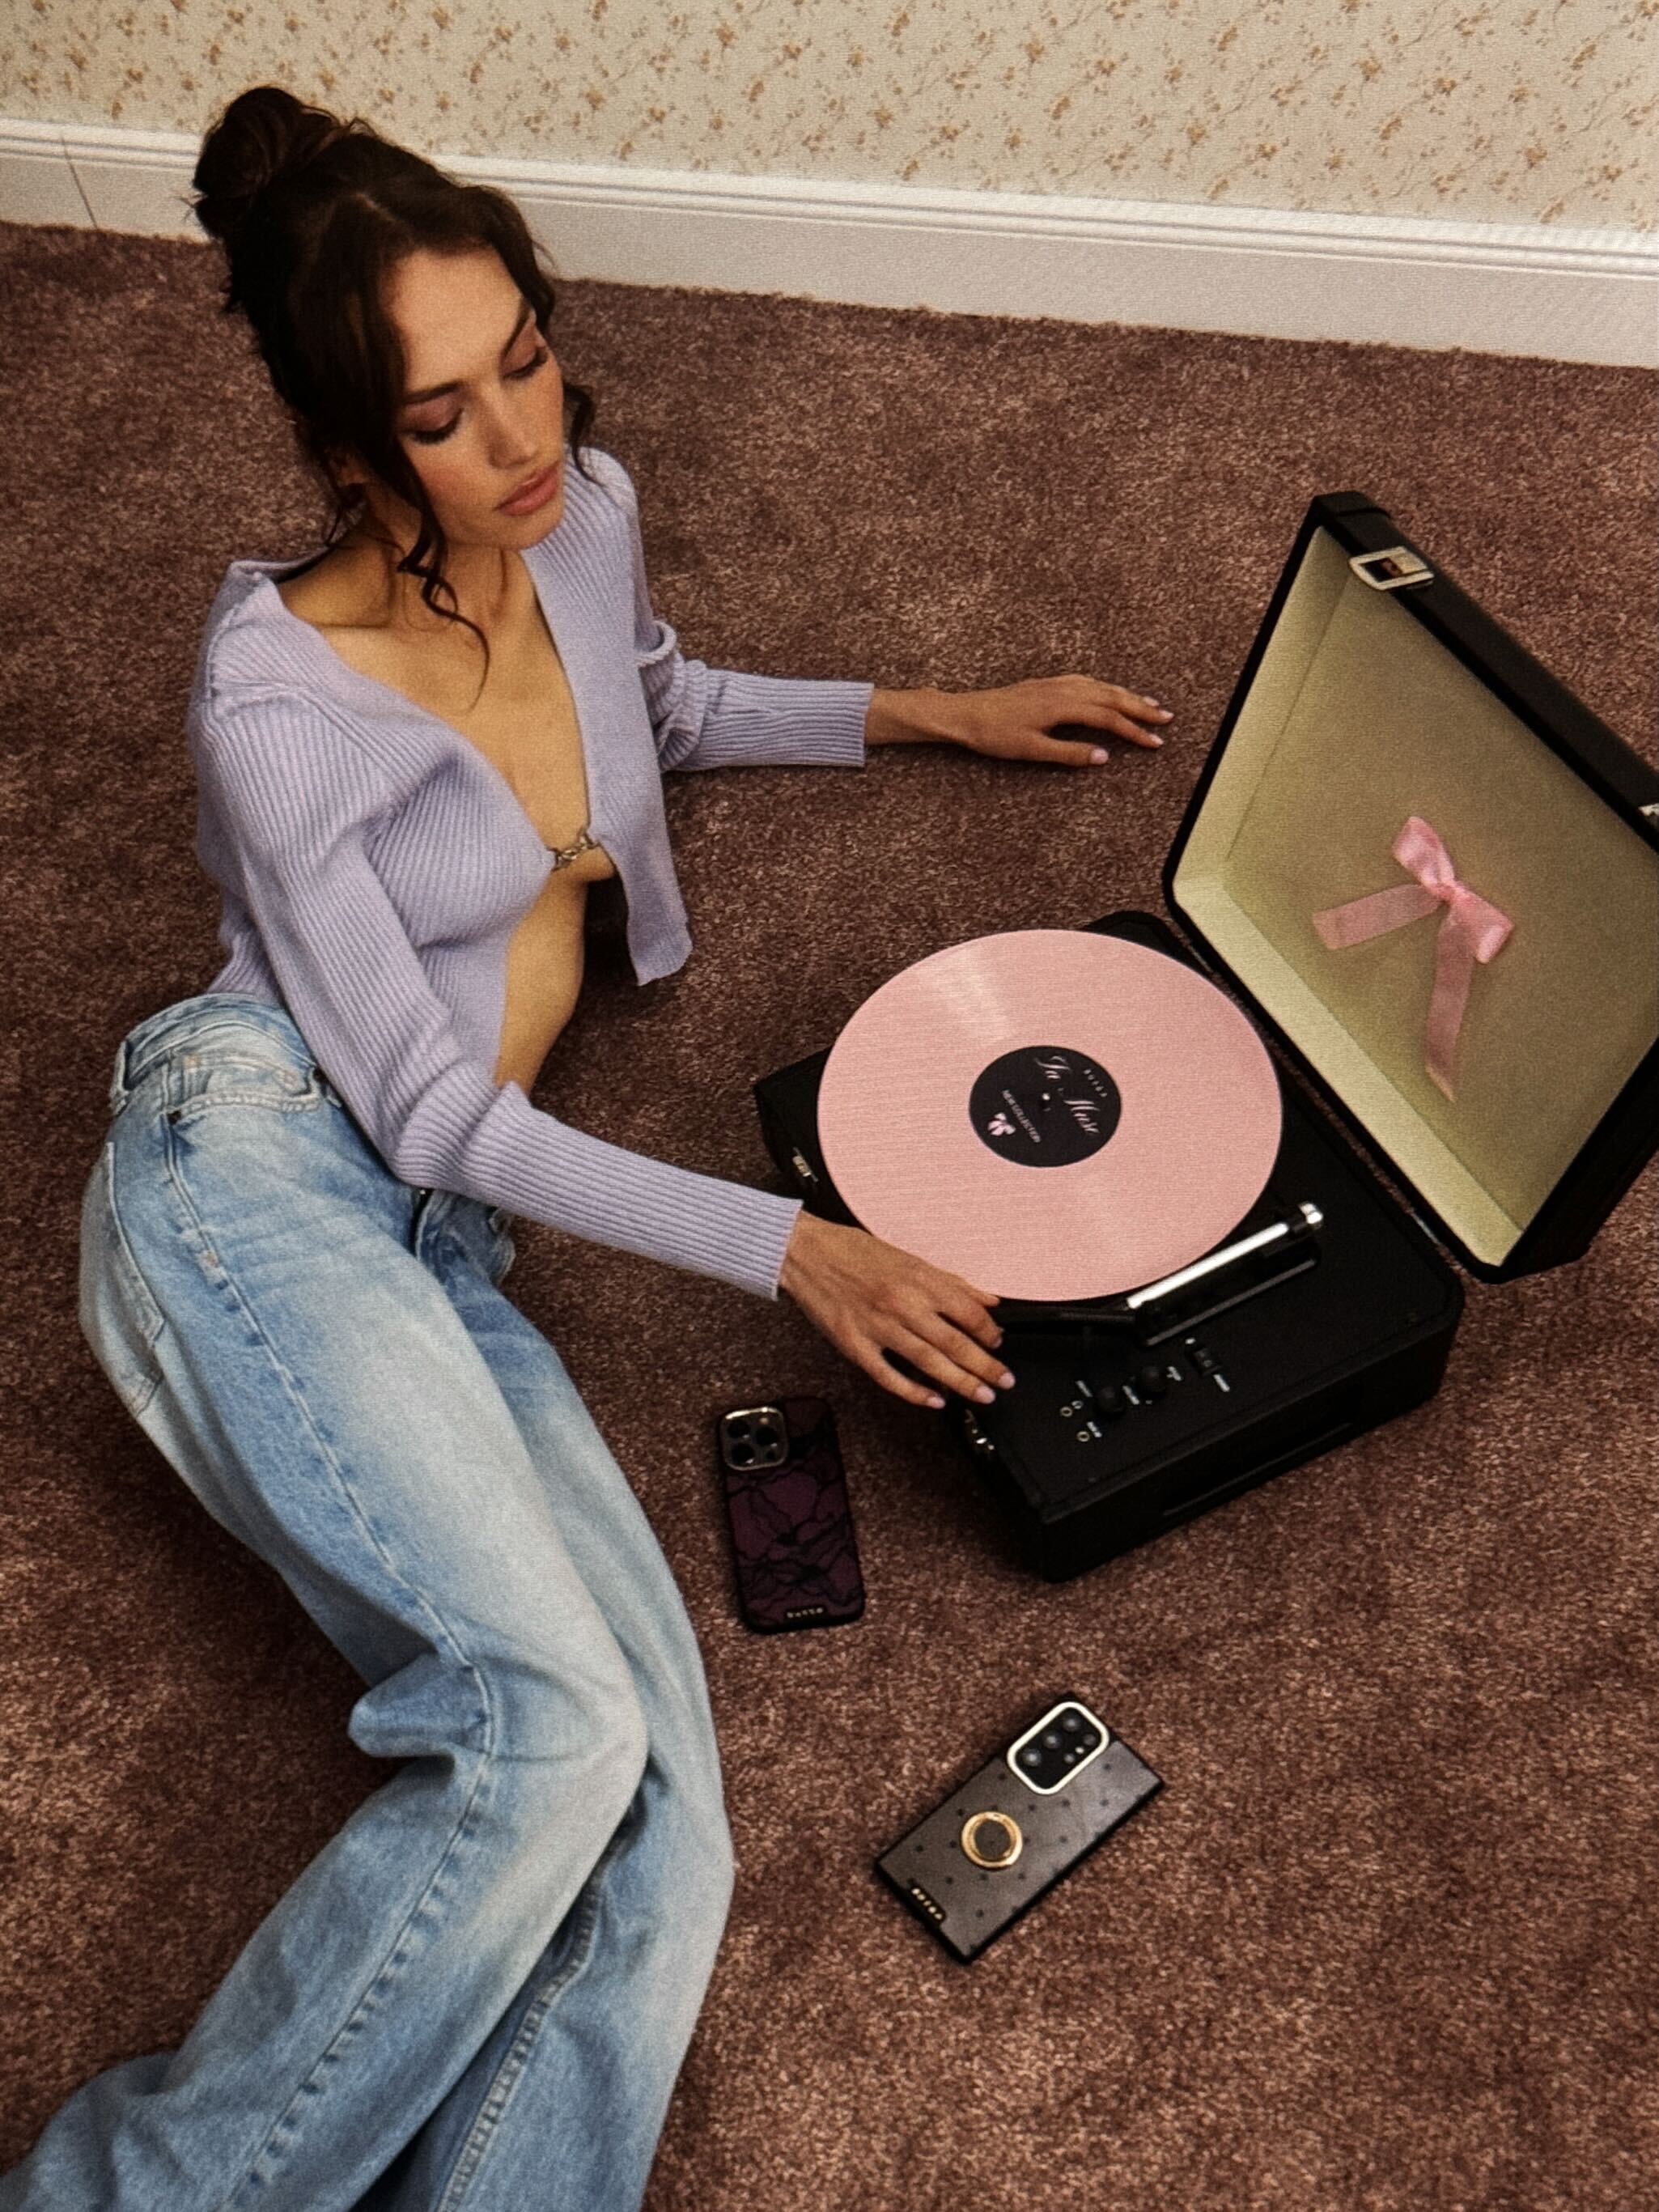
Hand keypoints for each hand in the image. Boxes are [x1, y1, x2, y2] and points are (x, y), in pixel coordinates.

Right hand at [777, 1210, 1011, 1411]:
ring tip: (982, 1394)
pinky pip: (888, 1375)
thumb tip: (987, 1299)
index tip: (997, 1343)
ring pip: (927, 1361)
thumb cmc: (853, 1251)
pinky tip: (933, 1400)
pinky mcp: (853, 1344)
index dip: (988, 1331)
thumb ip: (950, 1282)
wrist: (804, 1252)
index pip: (967, 1311)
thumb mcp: (908, 1258)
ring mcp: (877, 1326)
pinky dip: (913, 1391)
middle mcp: (901, 1303)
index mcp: (917, 1279)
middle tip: (1003, 1380)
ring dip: (959, 1381)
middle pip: (954, 1341)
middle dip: (984, 1365)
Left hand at [929, 675, 1173, 765]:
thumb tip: (1104, 757)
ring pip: (1101, 686)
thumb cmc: (994, 734)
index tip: (1156, 741)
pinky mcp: (1046, 684)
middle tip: (1167, 718)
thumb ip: (1070, 753)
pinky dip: (1105, 687)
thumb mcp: (1032, 750)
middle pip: (1112, 697)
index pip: (1109, 719)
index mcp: (1063, 706)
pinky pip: (1086, 681)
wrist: (965, 714)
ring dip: (1127, 695)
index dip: (1135, 731)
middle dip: (1141, 708)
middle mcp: (1063, 690)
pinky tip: (1109, 692)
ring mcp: (1055, 684)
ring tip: (1149, 704)